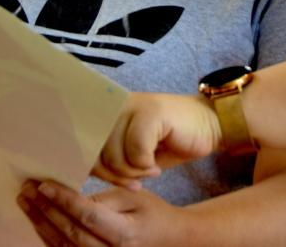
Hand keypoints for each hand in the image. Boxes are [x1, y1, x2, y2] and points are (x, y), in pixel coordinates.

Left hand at [17, 180, 188, 246]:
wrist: (168, 240)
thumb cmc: (152, 214)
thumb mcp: (135, 197)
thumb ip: (105, 199)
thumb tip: (72, 197)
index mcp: (124, 234)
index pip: (87, 216)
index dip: (63, 201)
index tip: (43, 185)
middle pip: (70, 232)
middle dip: (45, 210)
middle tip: (27, 189)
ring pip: (62, 245)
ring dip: (40, 222)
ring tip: (25, 202)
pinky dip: (48, 236)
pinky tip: (37, 219)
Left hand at [92, 93, 221, 187]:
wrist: (207, 126)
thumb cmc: (166, 143)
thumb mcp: (128, 154)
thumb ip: (104, 157)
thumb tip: (78, 174)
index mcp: (103, 111)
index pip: (79, 144)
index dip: (87, 168)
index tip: (106, 180)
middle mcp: (112, 104)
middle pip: (94, 153)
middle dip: (113, 176)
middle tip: (134, 181)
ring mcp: (131, 105)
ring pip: (113, 155)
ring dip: (132, 173)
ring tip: (148, 171)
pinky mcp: (151, 111)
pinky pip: (136, 153)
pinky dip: (146, 167)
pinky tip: (156, 167)